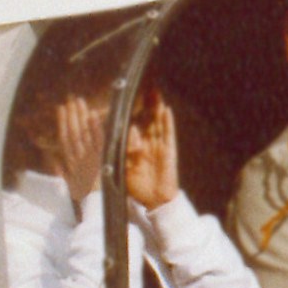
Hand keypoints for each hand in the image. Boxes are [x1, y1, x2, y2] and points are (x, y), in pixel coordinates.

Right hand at [51, 95, 106, 205]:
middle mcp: (78, 158)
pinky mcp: (101, 159)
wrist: (96, 206)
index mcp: (70, 163)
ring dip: (81, 117)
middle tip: (71, 100)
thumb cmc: (84, 197)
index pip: (65, 139)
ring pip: (83, 134)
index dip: (62, 123)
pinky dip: (95, 128)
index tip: (61, 109)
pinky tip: (93, 116)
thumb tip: (53, 162)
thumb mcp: (71, 185)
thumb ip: (63, 172)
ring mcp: (89, 158)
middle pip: (73, 133)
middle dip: (71, 115)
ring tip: (79, 102)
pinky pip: (98, 141)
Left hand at [124, 94, 179, 210]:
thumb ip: (118, 151)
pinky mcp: (169, 151)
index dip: (130, 112)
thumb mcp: (120, 166)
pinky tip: (166, 110)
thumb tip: (118, 134)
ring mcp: (159, 145)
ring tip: (155, 92)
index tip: (125, 97)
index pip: (132, 125)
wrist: (154, 200)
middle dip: (146, 104)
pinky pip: (169, 134)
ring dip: (156, 107)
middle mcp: (148, 143)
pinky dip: (168, 122)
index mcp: (135, 146)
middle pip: (147, 119)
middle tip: (144, 87)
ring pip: (157, 122)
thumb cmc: (136, 185)